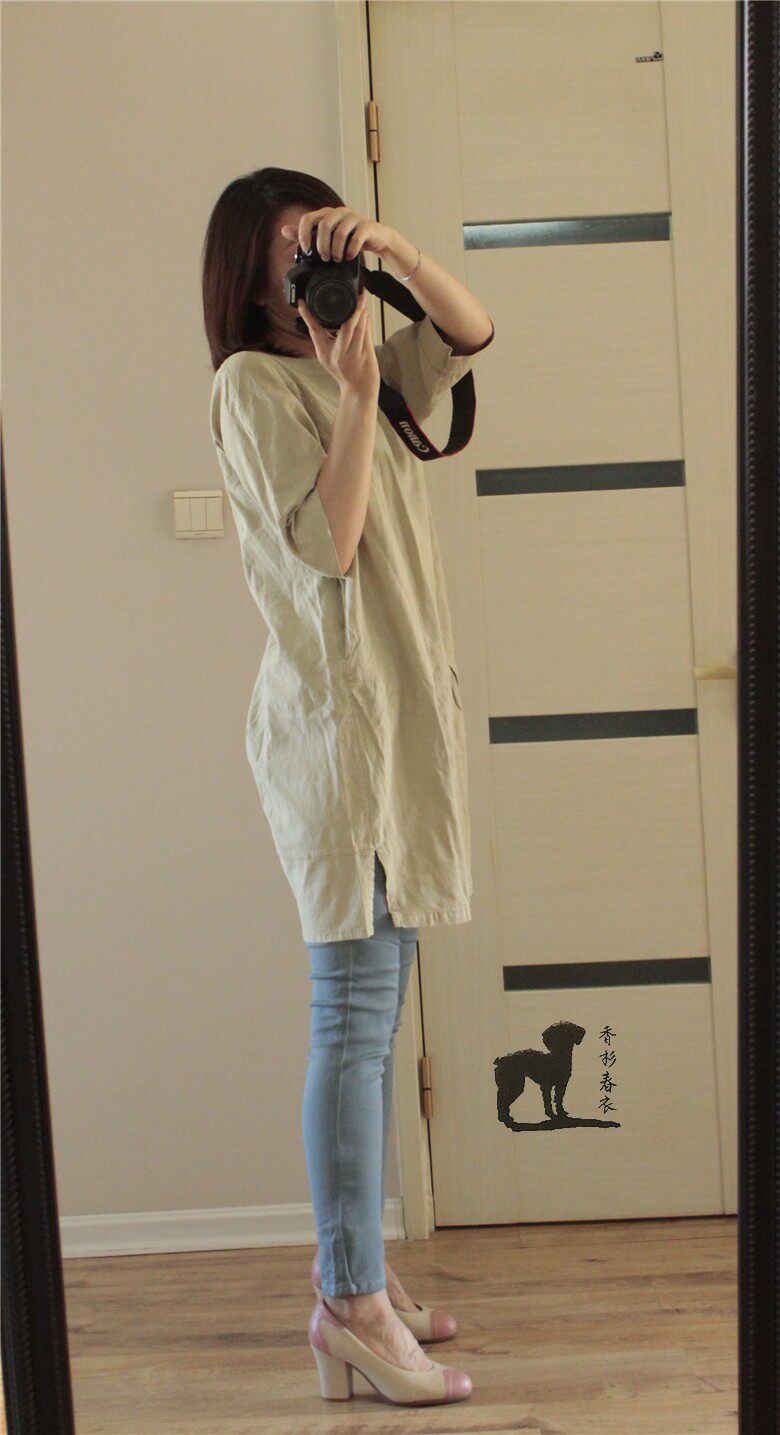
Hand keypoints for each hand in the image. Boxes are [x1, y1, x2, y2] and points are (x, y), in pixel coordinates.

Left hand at [280, 208, 394, 263]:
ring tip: (337, 259)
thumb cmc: (349, 237)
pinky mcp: (366, 225)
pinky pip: (356, 237)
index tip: (306, 249)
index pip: (309, 218)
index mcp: (327, 214)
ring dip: (336, 250)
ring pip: (340, 232)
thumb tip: (284, 230)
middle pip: (324, 225)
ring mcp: (354, 218)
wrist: (376, 238)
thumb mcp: (327, 236)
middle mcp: (339, 212)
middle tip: (325, 258)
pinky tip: (349, 257)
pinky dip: (351, 250)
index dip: (304, 233)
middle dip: (322, 245)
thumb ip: (307, 233)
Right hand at [296, 291, 378, 400]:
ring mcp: (354, 357)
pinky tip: (367, 312)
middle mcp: (338, 355)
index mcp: (324, 354)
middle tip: (355, 294)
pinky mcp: (366, 357)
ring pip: (358, 330)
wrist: (358, 390)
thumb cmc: (342, 372)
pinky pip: (366, 335)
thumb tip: (315, 318)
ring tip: (362, 298)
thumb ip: (322, 339)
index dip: (308, 316)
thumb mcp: (326, 357)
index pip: (315, 331)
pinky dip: (367, 322)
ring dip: (361, 312)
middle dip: (351, 310)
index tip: (301, 303)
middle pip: (345, 328)